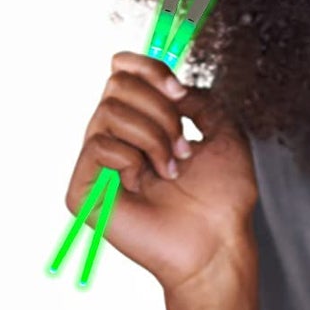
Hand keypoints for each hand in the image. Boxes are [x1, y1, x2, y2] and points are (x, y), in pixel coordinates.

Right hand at [65, 53, 258, 295]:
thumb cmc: (224, 199)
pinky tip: (144, 183)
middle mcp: (118, 140)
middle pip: (116, 84)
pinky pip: (97, 145)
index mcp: (146, 125)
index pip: (124, 73)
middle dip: (160, 109)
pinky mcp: (84, 190)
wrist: (217, 241)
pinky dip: (130, 158)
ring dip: (152, 137)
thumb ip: (199, 100)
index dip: (148, 68)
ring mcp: (99, 165)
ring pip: (108, 112)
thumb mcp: (225, 133)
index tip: (179, 90)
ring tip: (171, 169)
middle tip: (183, 146)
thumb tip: (169, 83)